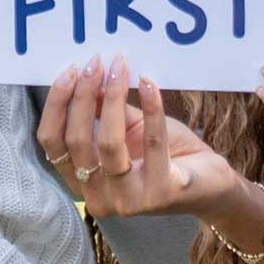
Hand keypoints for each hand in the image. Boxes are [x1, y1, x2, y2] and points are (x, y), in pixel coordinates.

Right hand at [40, 55, 245, 223]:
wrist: (210, 185)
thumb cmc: (166, 155)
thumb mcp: (128, 130)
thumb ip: (104, 111)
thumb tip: (84, 74)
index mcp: (82, 183)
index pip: (52, 144)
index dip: (57, 105)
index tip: (71, 71)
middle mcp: (98, 199)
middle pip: (76, 141)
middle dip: (84, 95)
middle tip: (97, 62)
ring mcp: (128, 201)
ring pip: (109, 143)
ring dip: (114, 98)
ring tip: (121, 67)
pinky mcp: (160, 194)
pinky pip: (152, 142)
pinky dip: (152, 108)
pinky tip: (150, 84)